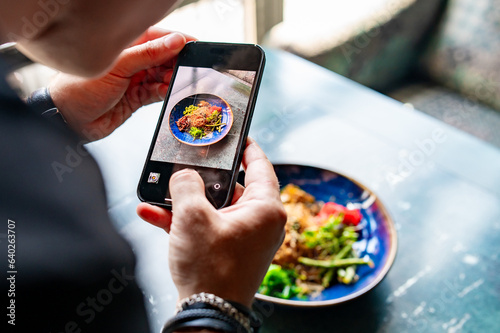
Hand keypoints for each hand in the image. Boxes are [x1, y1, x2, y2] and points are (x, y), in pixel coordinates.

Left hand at [49, 27, 193, 139]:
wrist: (69, 120)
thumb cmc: (80, 88)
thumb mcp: (117, 66)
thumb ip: (148, 54)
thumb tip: (175, 41)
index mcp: (126, 46)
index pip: (159, 38)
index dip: (178, 41)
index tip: (195, 46)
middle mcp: (132, 61)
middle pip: (165, 58)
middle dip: (177, 63)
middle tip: (188, 69)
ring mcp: (136, 80)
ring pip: (164, 76)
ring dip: (172, 80)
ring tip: (177, 83)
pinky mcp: (138, 98)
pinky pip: (159, 93)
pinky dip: (165, 93)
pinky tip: (169, 93)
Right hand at [137, 138, 286, 307]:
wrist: (205, 315)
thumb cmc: (211, 270)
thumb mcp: (192, 218)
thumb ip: (186, 186)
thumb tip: (184, 175)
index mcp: (265, 209)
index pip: (260, 166)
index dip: (246, 147)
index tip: (237, 135)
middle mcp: (259, 222)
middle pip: (232, 187)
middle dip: (203, 178)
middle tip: (188, 164)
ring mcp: (243, 238)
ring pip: (214, 208)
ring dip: (186, 201)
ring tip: (160, 193)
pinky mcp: (227, 251)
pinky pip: (206, 227)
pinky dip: (185, 221)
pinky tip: (154, 214)